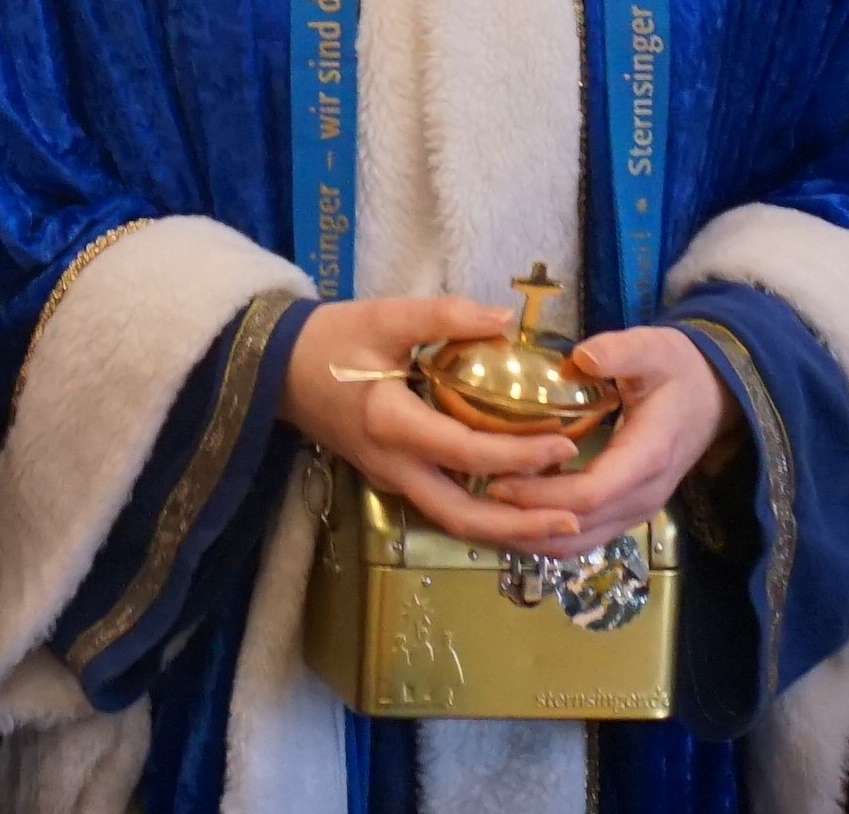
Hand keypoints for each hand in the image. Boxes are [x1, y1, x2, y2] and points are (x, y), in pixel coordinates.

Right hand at [282, 294, 599, 551]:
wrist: (274, 368)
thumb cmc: (330, 339)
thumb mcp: (385, 316)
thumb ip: (445, 316)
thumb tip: (504, 318)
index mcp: (392, 423)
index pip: (466, 450)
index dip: (517, 453)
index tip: (563, 444)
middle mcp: (393, 464)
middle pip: (461, 516)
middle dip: (519, 524)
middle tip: (574, 518)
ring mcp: (390, 479)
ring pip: (452, 523)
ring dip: (505, 531)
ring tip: (557, 525)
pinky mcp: (391, 479)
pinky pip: (442, 508)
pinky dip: (484, 517)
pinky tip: (519, 508)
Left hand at [475, 324, 725, 547]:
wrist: (714, 395)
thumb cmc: (678, 369)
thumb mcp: (654, 347)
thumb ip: (621, 351)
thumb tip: (582, 355)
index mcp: (648, 455)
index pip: (591, 493)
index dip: (542, 494)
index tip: (497, 481)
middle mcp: (644, 494)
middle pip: (578, 528)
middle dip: (524, 522)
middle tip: (473, 500)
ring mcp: (637, 509)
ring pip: (579, 544)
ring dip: (530, 537)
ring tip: (482, 515)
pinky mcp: (627, 512)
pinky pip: (584, 538)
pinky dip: (545, 535)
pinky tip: (510, 518)